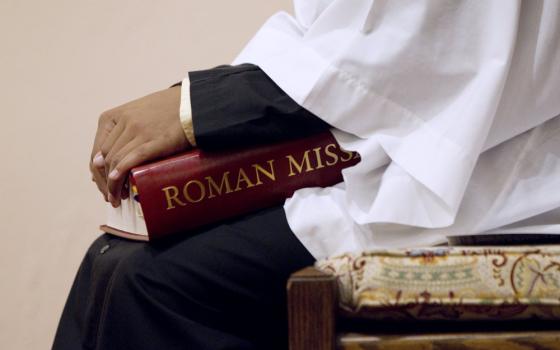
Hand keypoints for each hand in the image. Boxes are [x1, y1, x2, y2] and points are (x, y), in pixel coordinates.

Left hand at [90, 86, 190, 206]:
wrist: (191, 104)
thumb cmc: (165, 111)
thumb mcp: (134, 116)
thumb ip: (117, 135)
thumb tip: (99, 163)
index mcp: (112, 117)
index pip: (97, 151)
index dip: (98, 173)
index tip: (103, 187)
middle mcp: (122, 122)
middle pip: (104, 159)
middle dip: (105, 182)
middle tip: (112, 197)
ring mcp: (137, 131)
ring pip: (115, 162)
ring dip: (113, 184)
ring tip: (118, 198)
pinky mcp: (153, 140)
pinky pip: (130, 160)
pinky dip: (120, 174)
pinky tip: (119, 186)